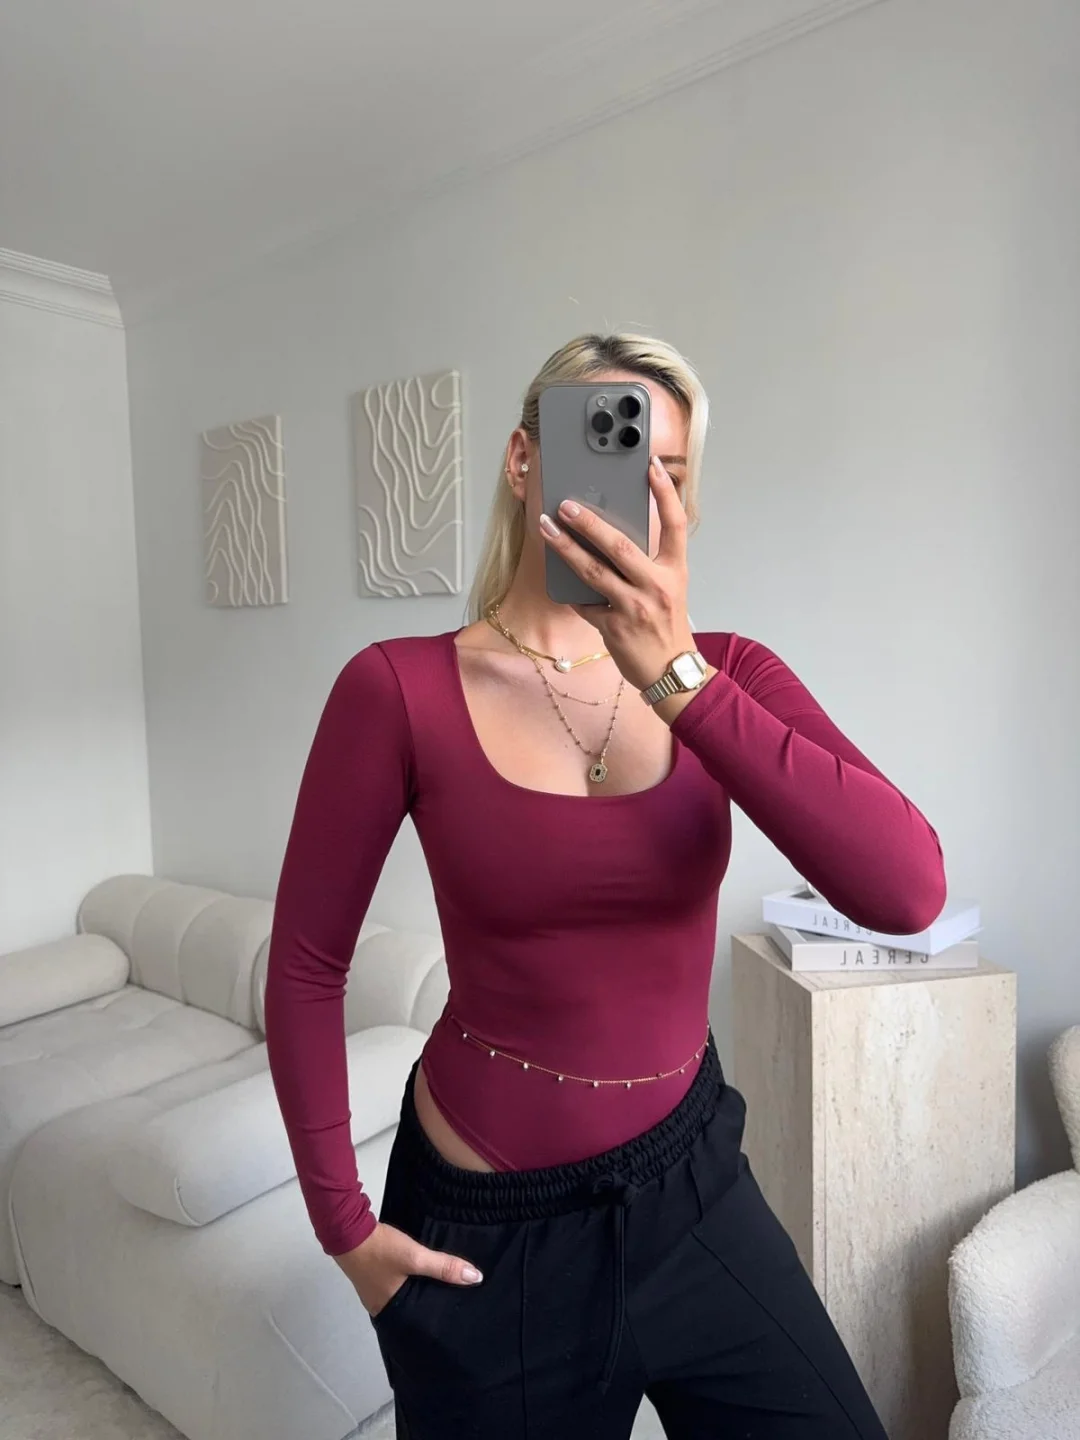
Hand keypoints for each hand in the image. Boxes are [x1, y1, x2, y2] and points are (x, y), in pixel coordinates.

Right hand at [334, 1221, 482, 1318]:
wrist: (346, 1227)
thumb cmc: (379, 1250)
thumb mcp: (415, 1257)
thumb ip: (444, 1267)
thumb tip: (476, 1278)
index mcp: (388, 1311)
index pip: (419, 1322)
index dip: (438, 1318)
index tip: (459, 1314)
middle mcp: (379, 1305)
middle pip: (413, 1308)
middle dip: (432, 1303)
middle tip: (459, 1299)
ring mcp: (374, 1289)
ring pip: (406, 1294)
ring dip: (422, 1289)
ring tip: (447, 1286)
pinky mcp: (373, 1272)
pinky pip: (399, 1281)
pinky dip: (412, 1279)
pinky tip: (424, 1272)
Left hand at [538, 455, 697, 693]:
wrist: (670, 672)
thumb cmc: (667, 626)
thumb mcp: (669, 588)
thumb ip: (647, 563)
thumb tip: (609, 535)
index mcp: (675, 571)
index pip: (675, 524)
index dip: (665, 494)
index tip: (651, 467)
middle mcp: (656, 586)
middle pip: (620, 546)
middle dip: (589, 522)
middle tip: (566, 504)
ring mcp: (634, 608)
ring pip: (594, 572)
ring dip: (566, 548)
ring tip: (546, 528)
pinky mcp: (614, 628)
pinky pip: (584, 602)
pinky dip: (570, 590)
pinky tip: (555, 575)